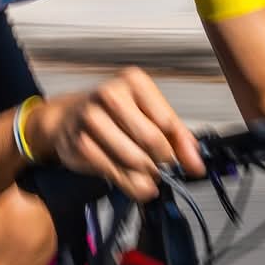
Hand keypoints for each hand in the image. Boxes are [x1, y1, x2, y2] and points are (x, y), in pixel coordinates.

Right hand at [31, 68, 204, 199]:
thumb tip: (195, 161)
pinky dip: (129, 183)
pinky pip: (114, 171)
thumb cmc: (113, 113)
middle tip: (164, 169)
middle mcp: (110, 94)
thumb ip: (176, 135)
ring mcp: (92, 118)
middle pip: (151, 139)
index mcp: (133, 81)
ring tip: (149, 175)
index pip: (167, 120)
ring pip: (133, 158)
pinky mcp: (80, 143)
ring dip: (146, 175)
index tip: (189, 165)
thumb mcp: (147, 113)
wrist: (68, 117)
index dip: (181, 148)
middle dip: (162, 161)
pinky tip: (133, 181)